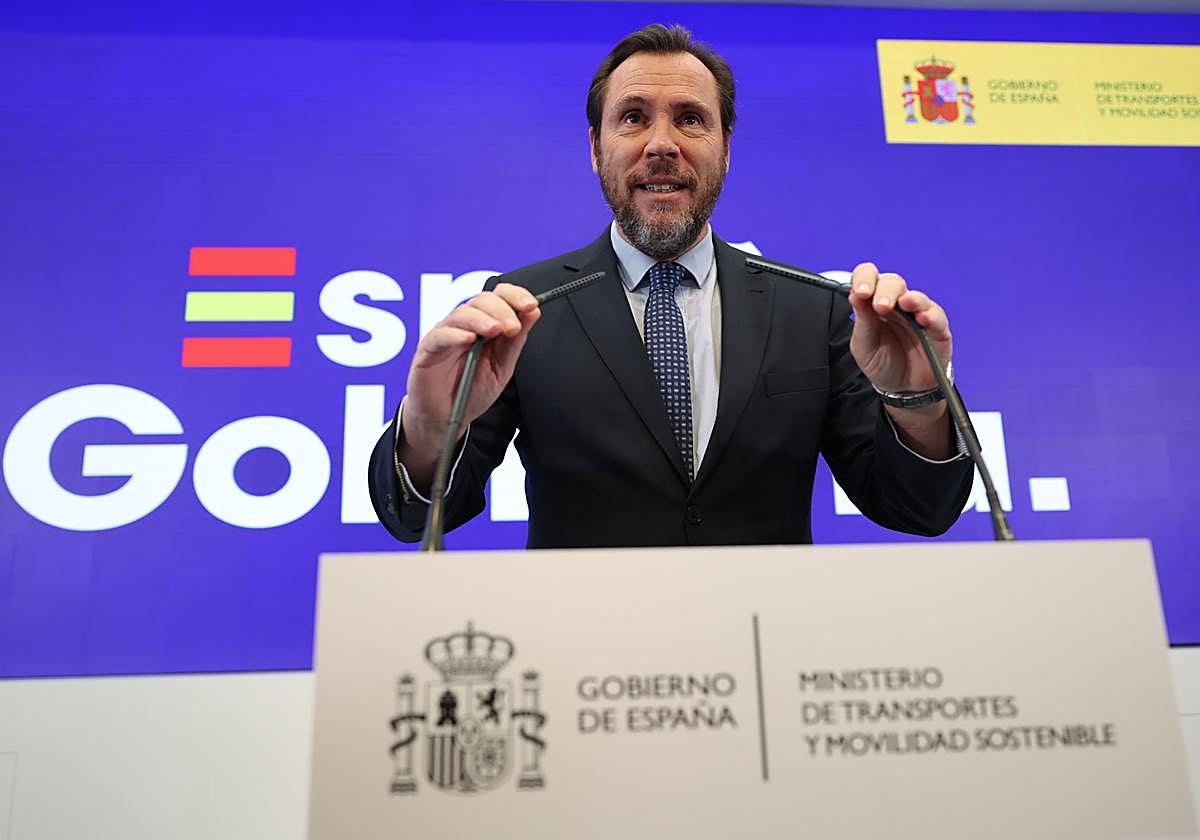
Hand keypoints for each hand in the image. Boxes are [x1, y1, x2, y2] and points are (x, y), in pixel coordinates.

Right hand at [399, 283, 539, 486]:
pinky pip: (439, 336)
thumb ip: (515, 341)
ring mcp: (445, 335)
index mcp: (484, 325)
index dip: (515, 295)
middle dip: (501, 310)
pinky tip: (469, 340)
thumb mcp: (502, 367)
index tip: (531, 305)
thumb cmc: (472, 390)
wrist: (447, 418)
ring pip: (461, 314)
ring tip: (496, 330)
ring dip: (481, 319)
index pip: (498, 297)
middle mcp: (464, 325)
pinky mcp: (427, 350)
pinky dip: (454, 335)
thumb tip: (533, 312)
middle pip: (481, 300)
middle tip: (512, 328)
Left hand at [847, 262, 950, 393]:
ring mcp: (918, 315)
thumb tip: (855, 295)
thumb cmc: (882, 363)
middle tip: (879, 306)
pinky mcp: (937, 329)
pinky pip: (937, 317)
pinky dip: (930, 315)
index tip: (859, 292)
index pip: (869, 278)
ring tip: (903, 304)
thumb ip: (862, 321)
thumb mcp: (864, 345)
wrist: (902, 389)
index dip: (864, 278)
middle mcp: (897, 305)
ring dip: (909, 298)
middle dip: (885, 290)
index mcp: (874, 304)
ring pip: (916, 296)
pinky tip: (921, 318)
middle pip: (893, 282)